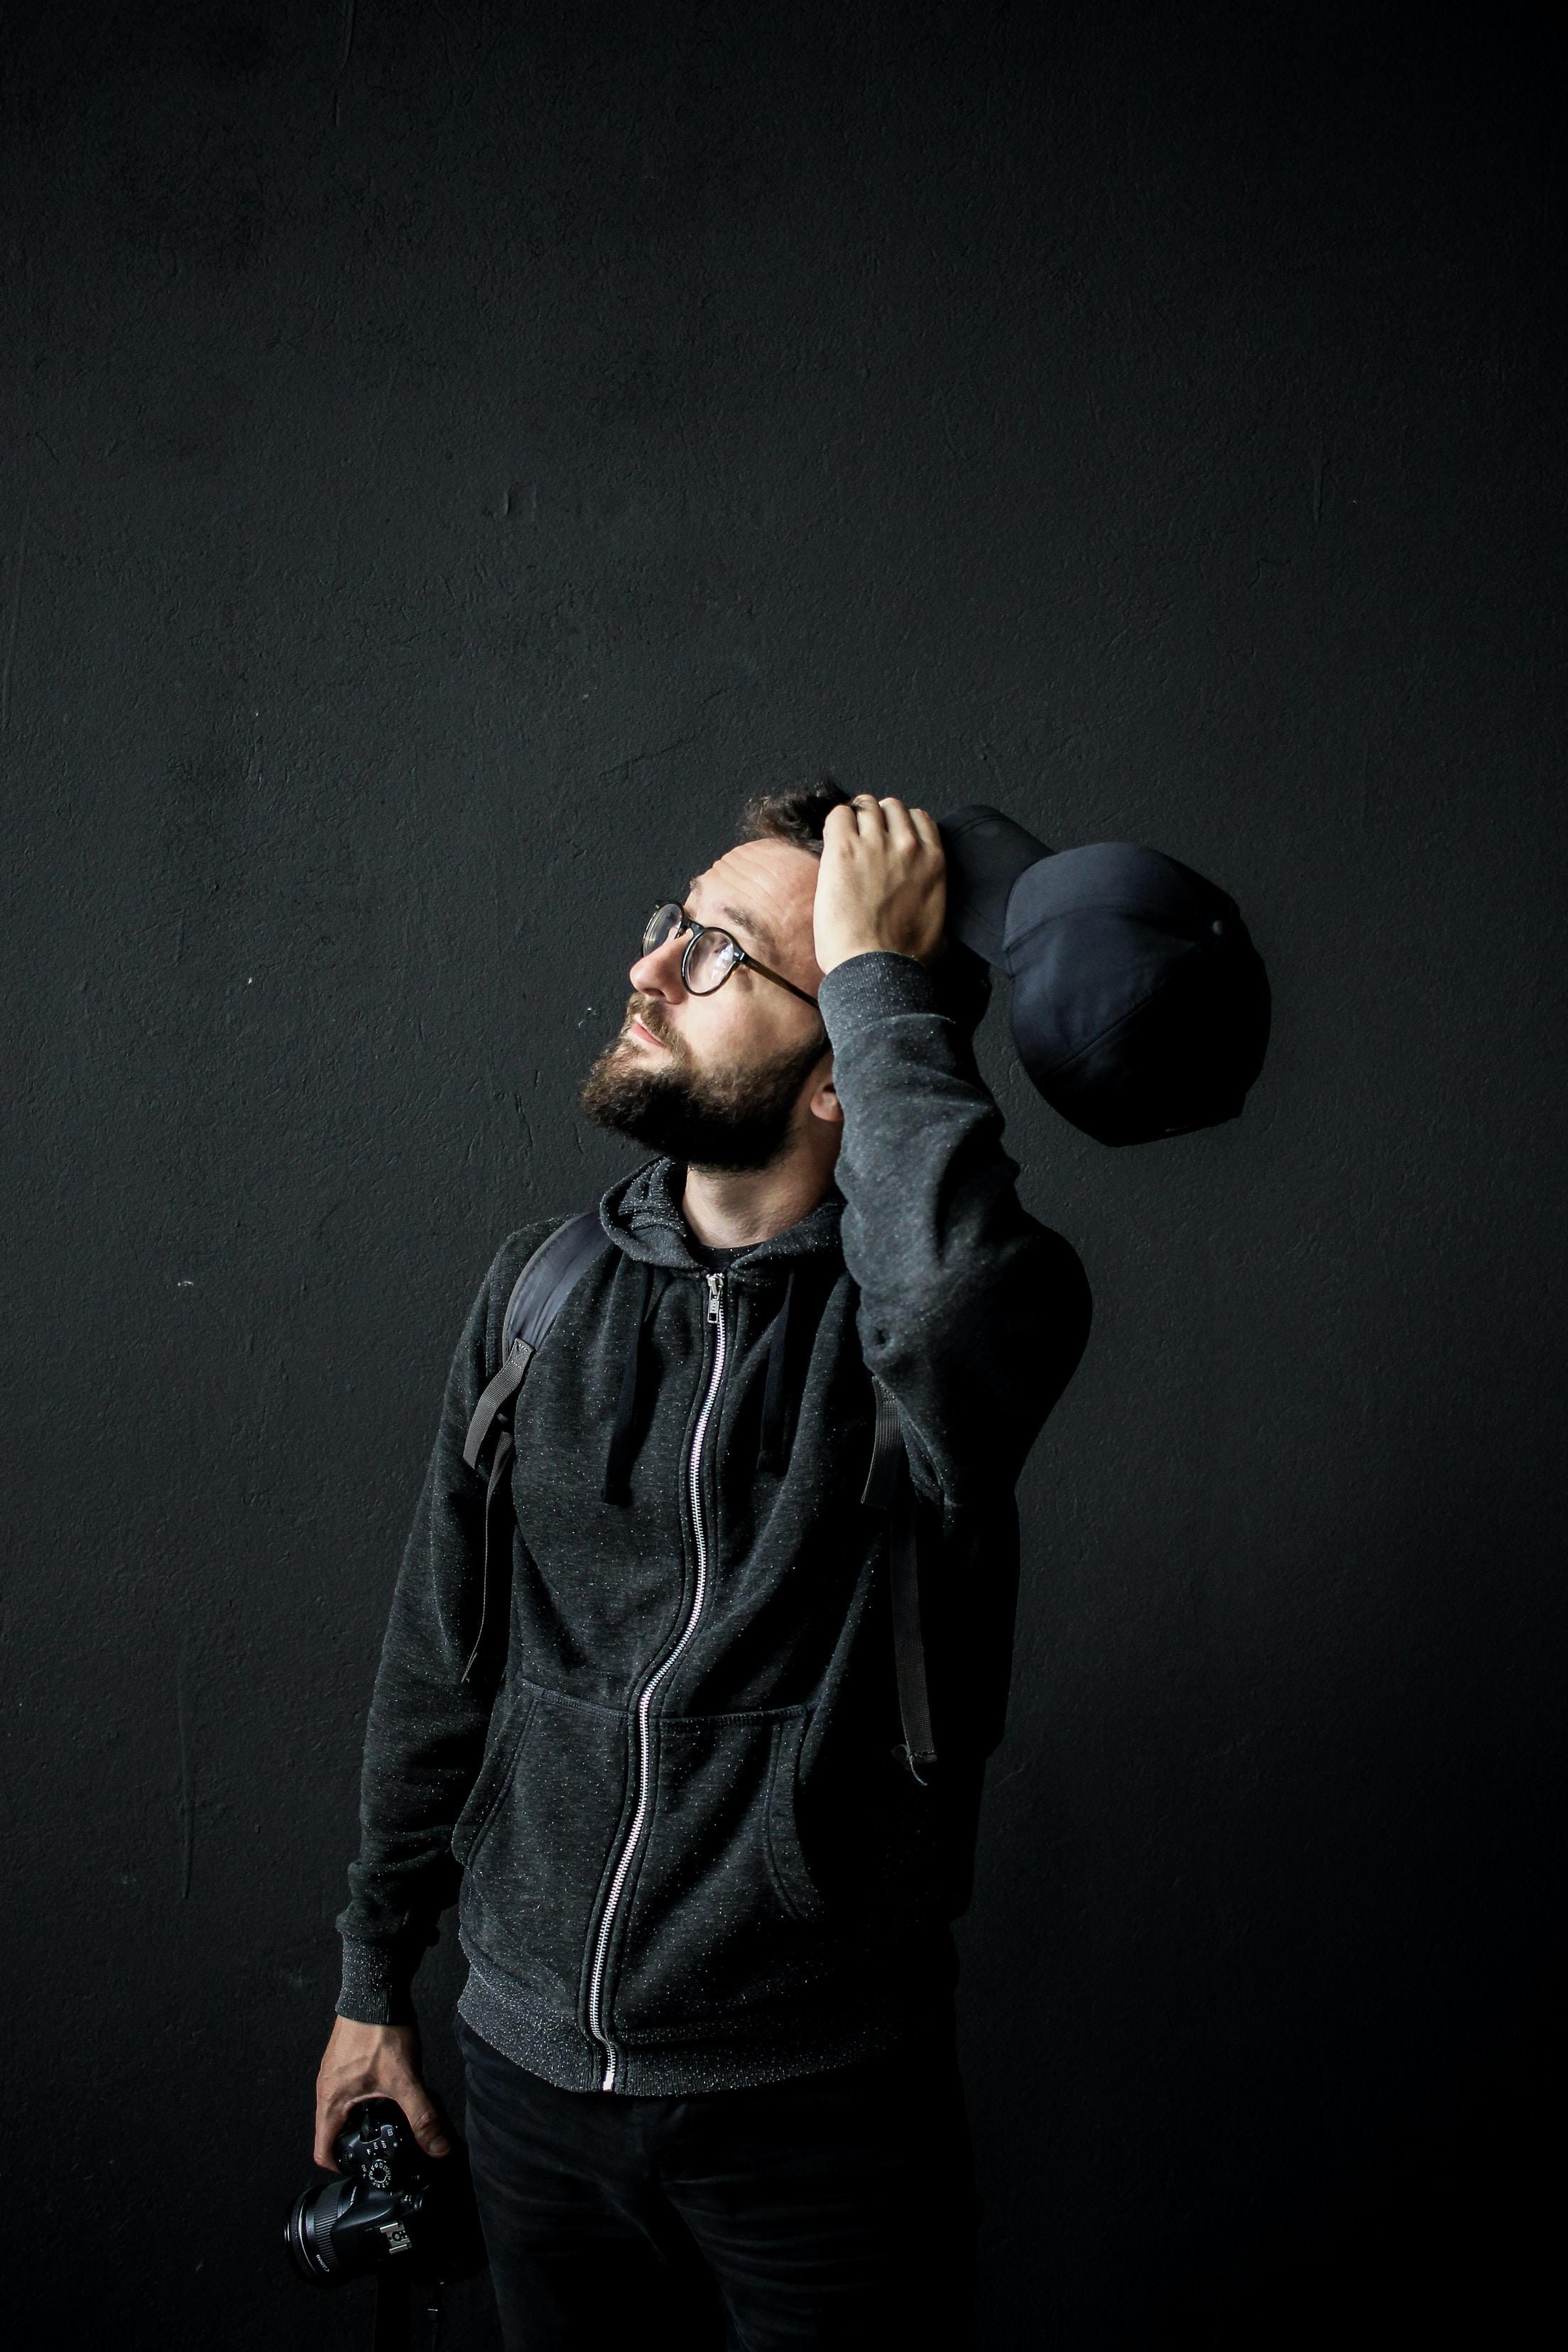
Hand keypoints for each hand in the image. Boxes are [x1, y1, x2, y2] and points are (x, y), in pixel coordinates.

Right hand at [313, 2015, 451, 2171]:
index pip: (323, 2151)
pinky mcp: (345, 2058)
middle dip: (358, 2143)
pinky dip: (366, 2097)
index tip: (365, 2168)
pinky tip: (388, 2091)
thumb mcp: (405, 2079)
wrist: (376, 1988)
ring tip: (390, 2118)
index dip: (342, 2168)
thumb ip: (423, 2117)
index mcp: (331, 2100)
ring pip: (343, 2109)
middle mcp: (326, 2088)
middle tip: (384, 2145)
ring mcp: (334, 2072)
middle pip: (333, 2131)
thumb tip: (438, 2148)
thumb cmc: (380, 2030)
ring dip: (362, 2118)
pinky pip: (349, 2089)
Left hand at [813, 795, 946, 975]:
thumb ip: (936, 896)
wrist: (875, 967)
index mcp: (934, 861)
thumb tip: (932, 898)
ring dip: (856, 819)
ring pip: (866, 805)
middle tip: (865, 839)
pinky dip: (836, 823)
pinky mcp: (844, 849)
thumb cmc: (905, 956)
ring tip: (847, 840)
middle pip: (892, 807)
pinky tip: (833, 842)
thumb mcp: (941, 923)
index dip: (901, 825)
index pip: (919, 818)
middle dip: (878, 818)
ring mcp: (875, 844)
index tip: (890, 838)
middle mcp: (908, 845)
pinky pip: (839, 814)